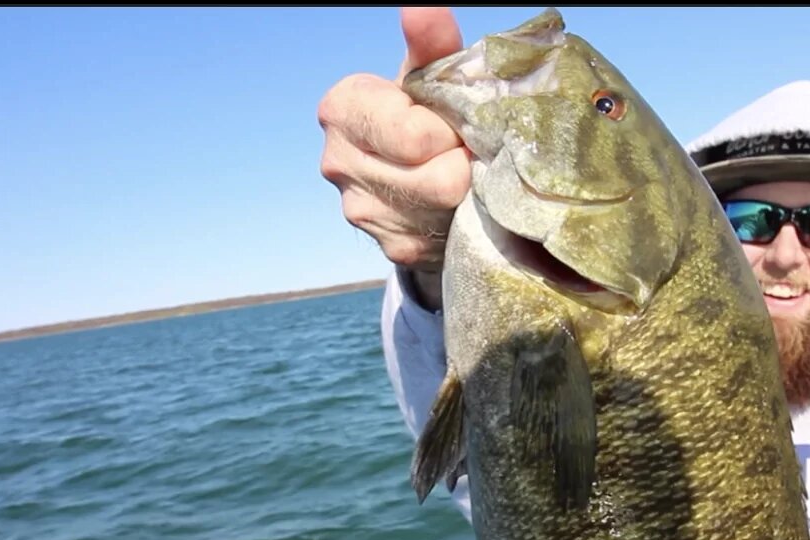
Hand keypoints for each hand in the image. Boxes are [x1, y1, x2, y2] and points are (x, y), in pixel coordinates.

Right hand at [317, 7, 470, 310]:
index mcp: (342, 109)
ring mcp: (360, 211)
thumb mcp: (428, 75)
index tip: (457, 126)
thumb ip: (432, 45)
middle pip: (434, 179)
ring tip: (466, 174)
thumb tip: (423, 8)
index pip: (413, 135)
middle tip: (471, 152)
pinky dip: (457, 221)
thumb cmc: (425, 108)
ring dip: (466, 194)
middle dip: (463, 164)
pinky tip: (457, 204)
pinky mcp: (389, 246)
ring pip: (441, 212)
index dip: (450, 132)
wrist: (415, 166)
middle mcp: (338, 162)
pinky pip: (441, 239)